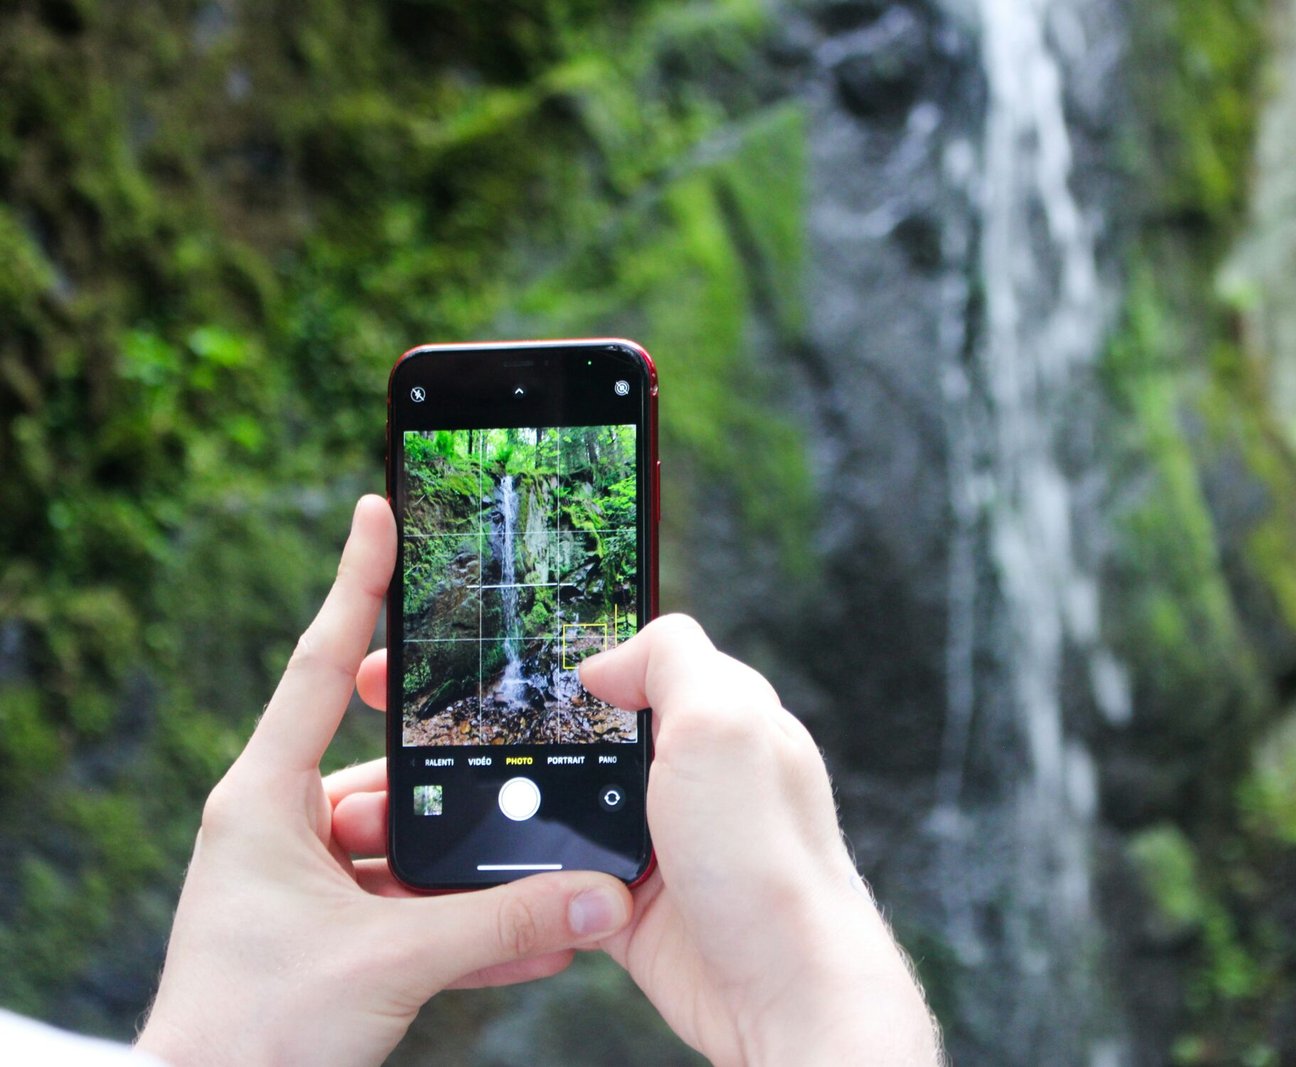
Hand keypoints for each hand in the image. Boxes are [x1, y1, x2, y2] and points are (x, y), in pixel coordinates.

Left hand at [136, 497, 633, 1066]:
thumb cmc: (253, 1034)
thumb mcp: (389, 962)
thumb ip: (501, 926)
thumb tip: (597, 898)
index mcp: (263, 800)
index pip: (319, 666)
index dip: (355, 583)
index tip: (378, 512)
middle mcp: (278, 829)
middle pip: (388, 774)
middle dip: (458, 788)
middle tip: (517, 764)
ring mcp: (301, 884)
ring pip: (406, 847)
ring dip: (470, 872)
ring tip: (542, 881)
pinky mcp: (324, 934)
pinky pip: (406, 907)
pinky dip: (460, 921)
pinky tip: (530, 937)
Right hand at [581, 618, 941, 1064]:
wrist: (778, 990)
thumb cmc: (769, 861)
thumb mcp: (723, 722)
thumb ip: (673, 663)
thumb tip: (609, 661)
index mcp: (733, 723)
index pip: (663, 664)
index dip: (612, 667)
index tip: (566, 683)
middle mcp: (704, 779)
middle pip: (608, 736)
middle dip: (566, 744)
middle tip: (537, 754)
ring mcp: (670, 842)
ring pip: (579, 806)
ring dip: (551, 815)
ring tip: (539, 821)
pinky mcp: (637, 902)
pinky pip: (570, 875)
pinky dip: (549, 877)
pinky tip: (546, 876)